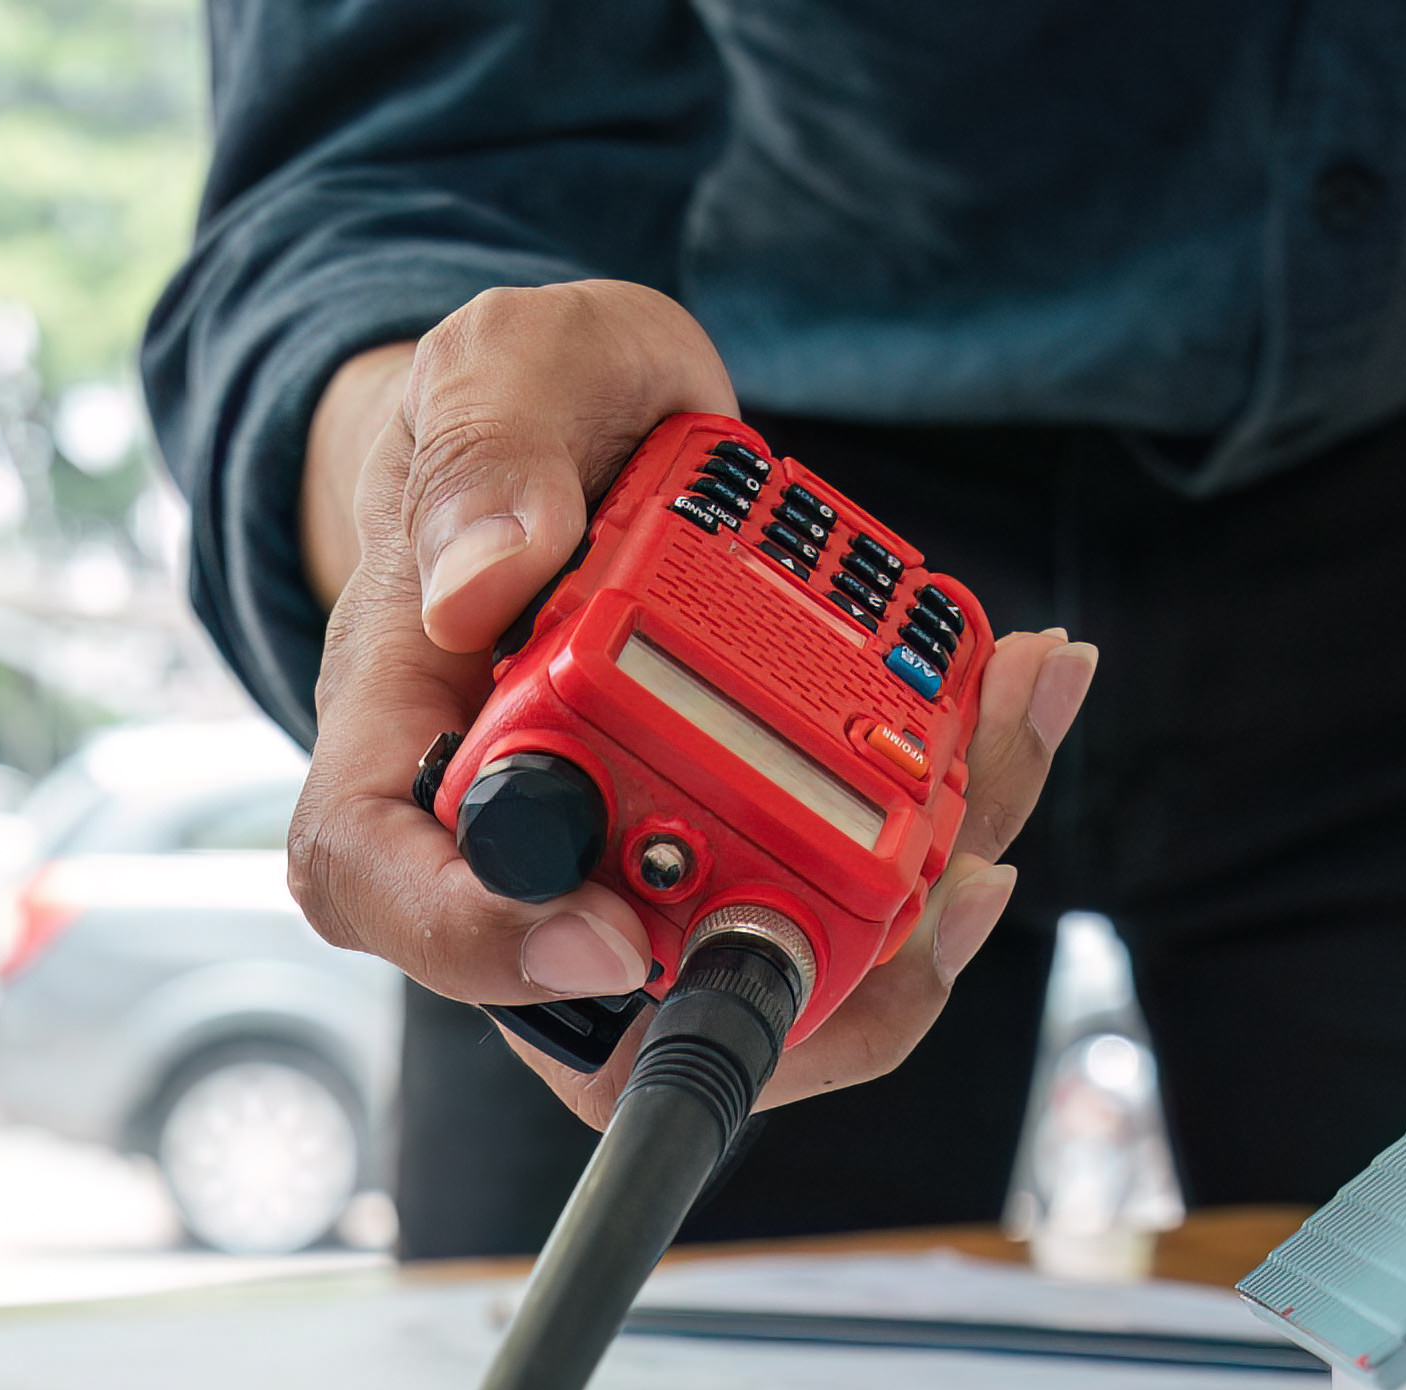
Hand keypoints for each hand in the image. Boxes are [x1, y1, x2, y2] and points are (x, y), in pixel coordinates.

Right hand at [287, 283, 1098, 1123]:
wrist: (603, 420)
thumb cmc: (526, 410)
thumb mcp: (499, 370)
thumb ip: (486, 458)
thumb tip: (479, 583)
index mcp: (407, 738)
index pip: (389, 891)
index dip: (489, 950)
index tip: (617, 937)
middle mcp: (519, 836)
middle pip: (608, 1003)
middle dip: (778, 962)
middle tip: (915, 865)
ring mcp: (635, 855)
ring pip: (752, 969)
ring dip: (909, 902)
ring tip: (1002, 729)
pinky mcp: (741, 839)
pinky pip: (840, 896)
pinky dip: (950, 818)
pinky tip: (1016, 696)